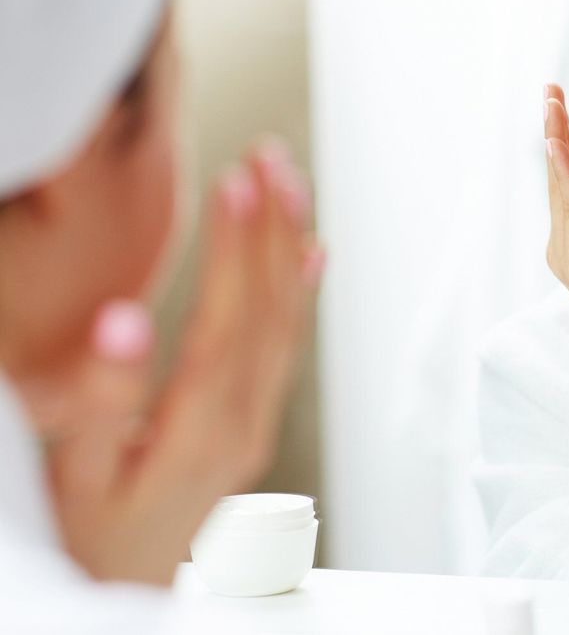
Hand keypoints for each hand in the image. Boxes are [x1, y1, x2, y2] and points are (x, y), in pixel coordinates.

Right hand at [20, 140, 322, 584]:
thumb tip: (126, 323)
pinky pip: (287, 348)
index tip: (239, 178)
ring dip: (290, 247)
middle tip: (270, 155)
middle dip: (274, 227)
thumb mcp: (79, 479)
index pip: (232, 318)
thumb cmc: (91, 539)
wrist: (121, 597)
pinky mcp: (252, 426)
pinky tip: (311, 254)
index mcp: (202, 427)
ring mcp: (255, 423)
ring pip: (287, 322)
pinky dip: (301, 294)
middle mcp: (244, 421)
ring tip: (289, 182)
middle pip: (272, 309)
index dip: (239, 246)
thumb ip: (103, 405)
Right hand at [543, 84, 568, 361]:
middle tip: (549, 89)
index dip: (565, 139)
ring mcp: (568, 253)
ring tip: (551, 105)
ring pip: (559, 186)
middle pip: (558, 176)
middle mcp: (567, 243)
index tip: (560, 101)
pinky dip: (565, 175)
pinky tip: (559, 146)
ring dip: (555, 143)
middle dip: (554, 130)